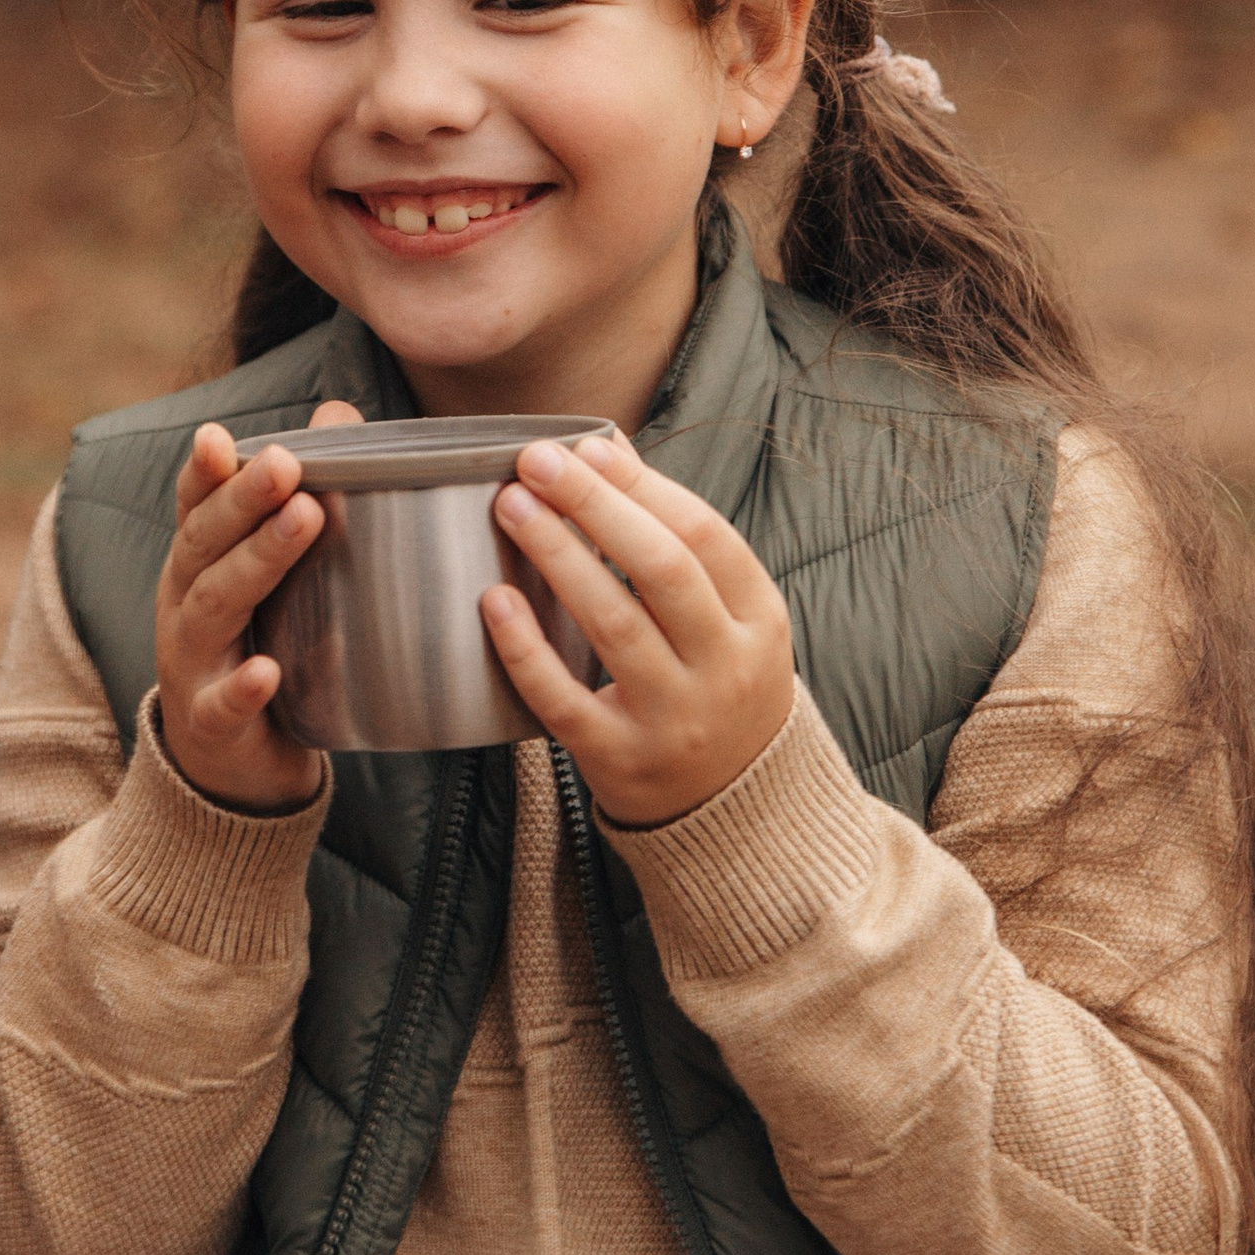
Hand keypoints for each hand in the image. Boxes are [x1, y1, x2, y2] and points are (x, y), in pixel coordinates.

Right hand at [153, 403, 362, 810]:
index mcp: (198, 563)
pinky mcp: (212, 723)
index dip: (205, 472)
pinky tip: (267, 671)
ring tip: (304, 521)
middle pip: (204, 543)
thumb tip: (340, 414)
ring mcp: (191, 663)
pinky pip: (220, 703)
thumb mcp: (271, 575)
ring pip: (213, 606)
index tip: (221, 437)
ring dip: (256, 562)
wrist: (226, 764)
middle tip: (288, 461)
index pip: (196, 506)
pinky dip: (241, 686)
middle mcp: (184, 602)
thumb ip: (297, 498)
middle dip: (243, 499)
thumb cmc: (256, 646)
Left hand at [483, 431, 795, 825]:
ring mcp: (674, 719)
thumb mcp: (728, 615)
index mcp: (759, 621)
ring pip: (615, 626)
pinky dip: (527, 649)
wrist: (739, 808)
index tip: (585, 448)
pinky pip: (565, 700)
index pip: (704, 535)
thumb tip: (604, 446)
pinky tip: (495, 600)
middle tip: (535, 462)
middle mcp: (724, 668)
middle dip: (594, 506)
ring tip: (511, 507)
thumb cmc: (717, 684)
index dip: (641, 486)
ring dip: (558, 557)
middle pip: (661, 569)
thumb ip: (672, 536)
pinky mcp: (620, 759)